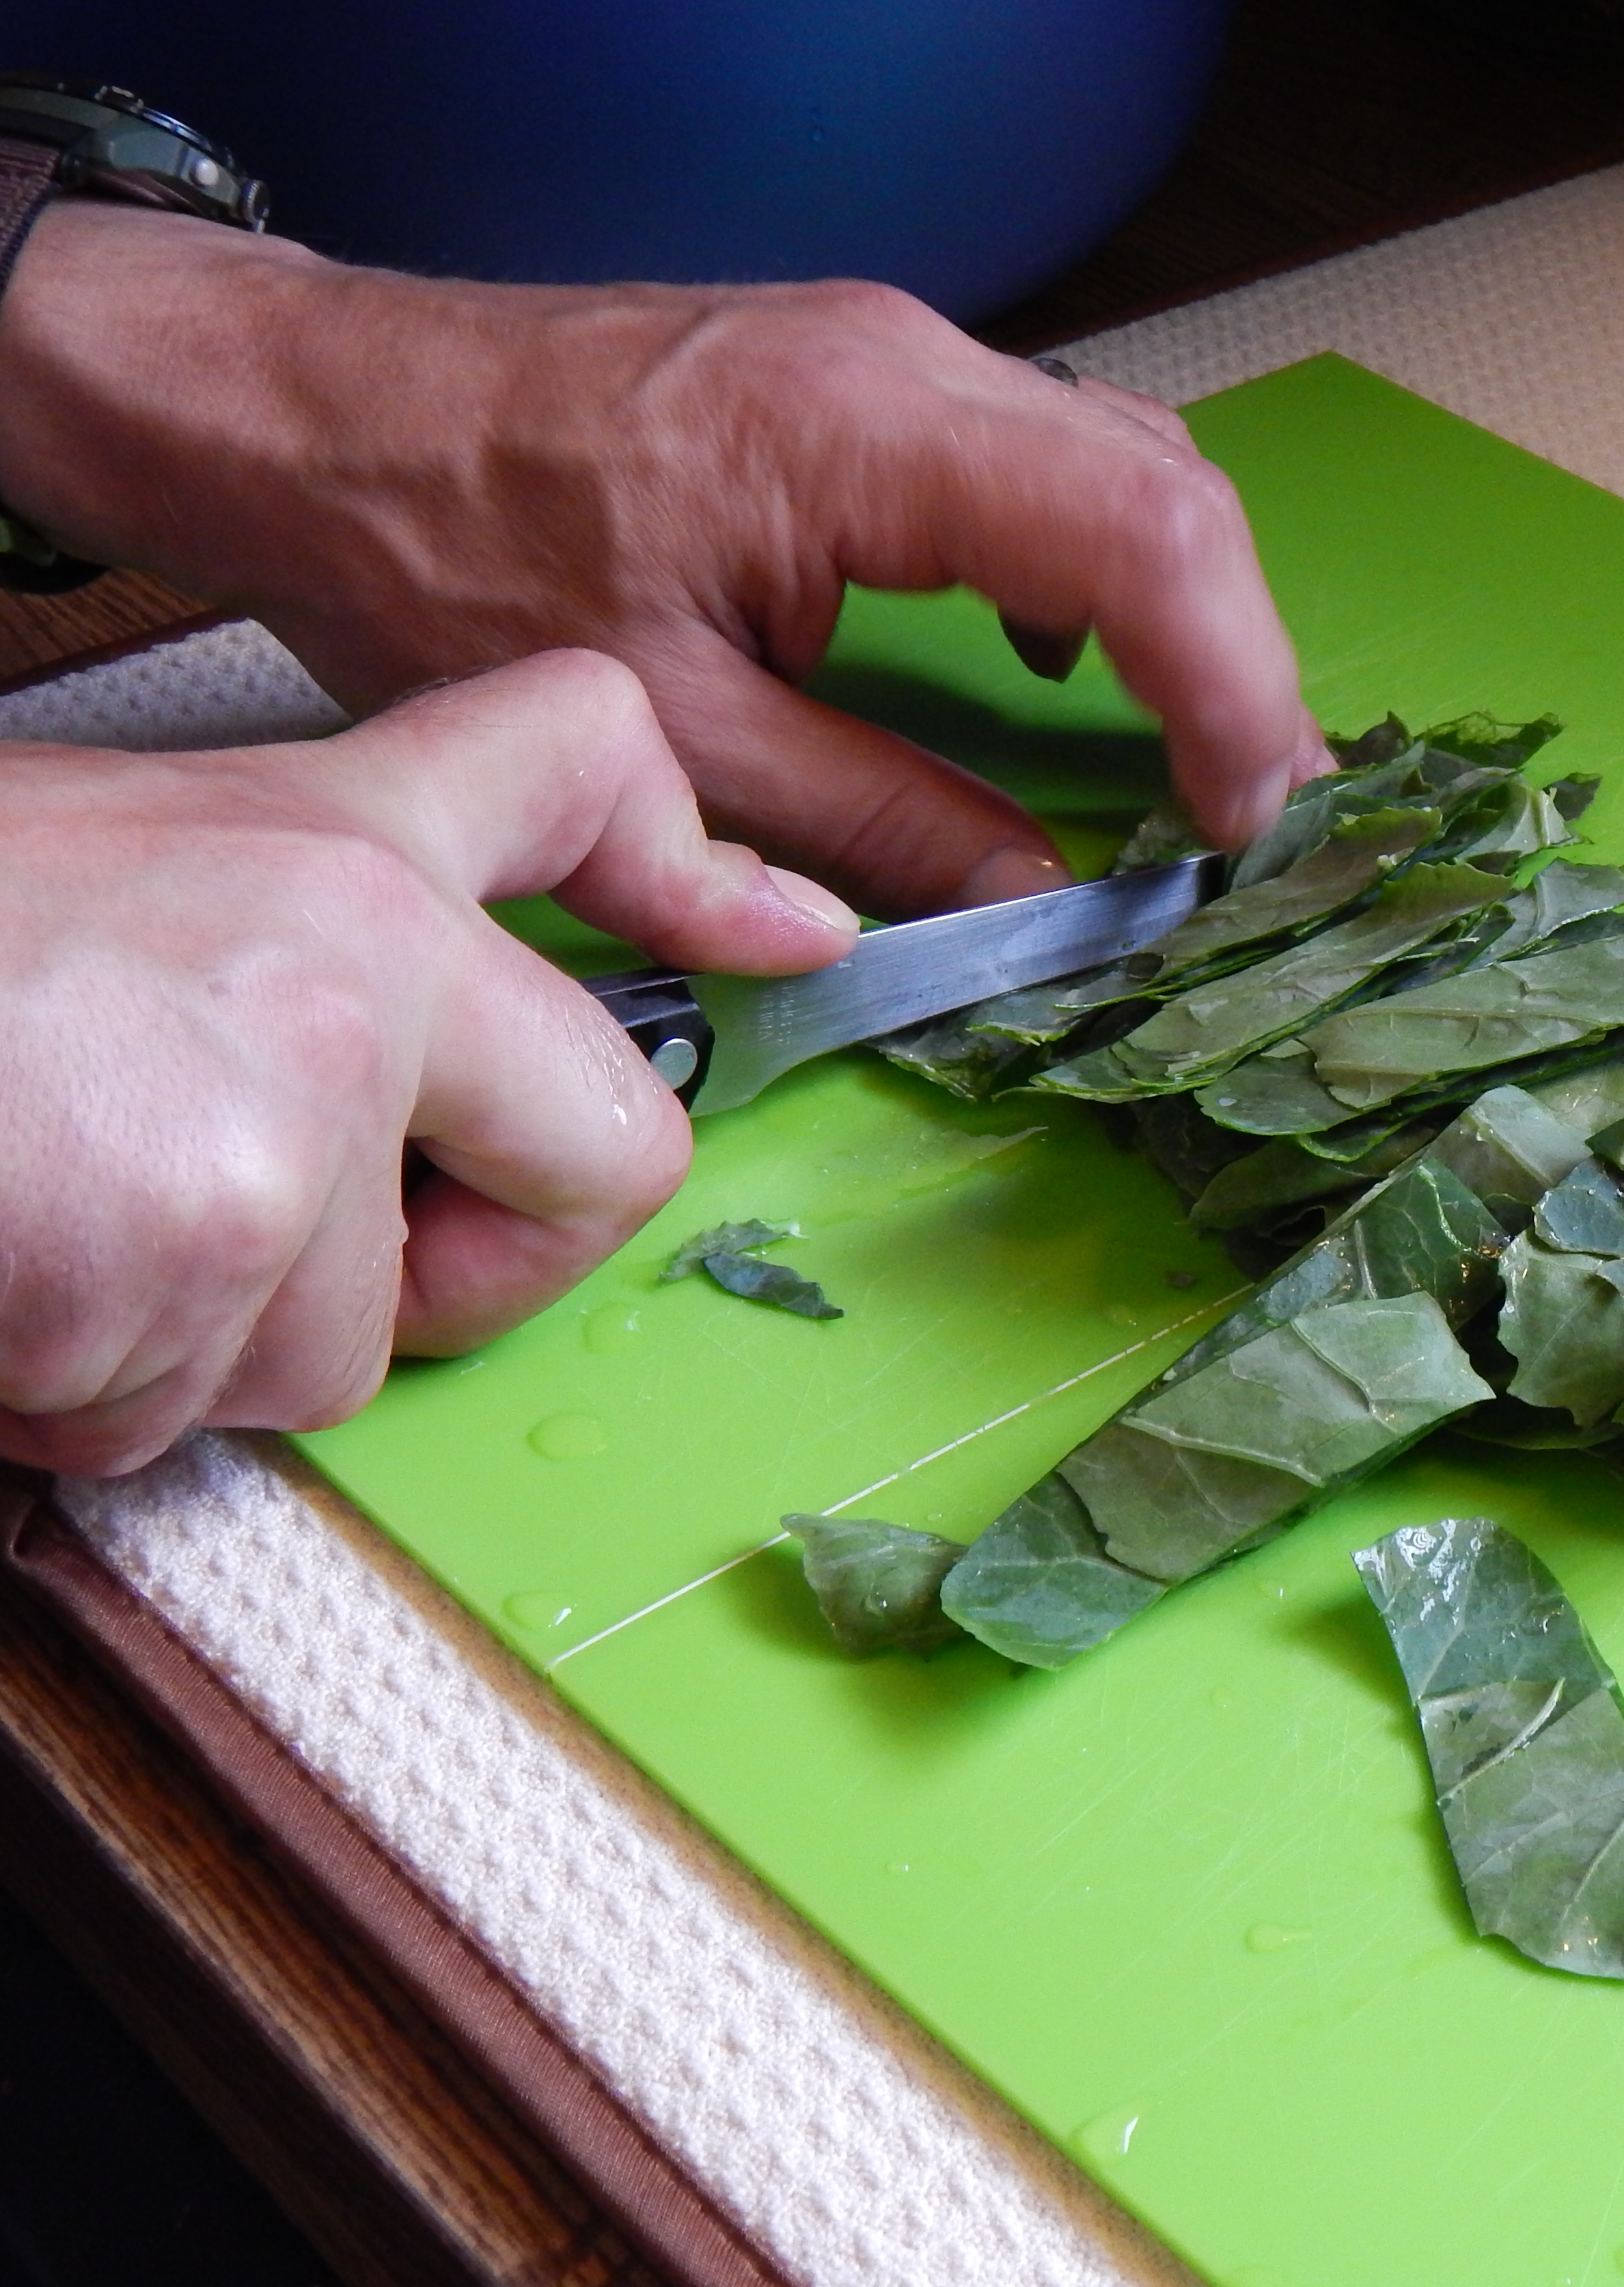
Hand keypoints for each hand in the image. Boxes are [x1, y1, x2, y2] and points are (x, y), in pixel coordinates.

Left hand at [0, 204, 1330, 916]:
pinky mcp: (860, 379)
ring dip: (1181, 612)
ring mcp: (889, 353)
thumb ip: (876, 820)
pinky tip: (1063, 665)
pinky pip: (1043, 457)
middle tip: (1249, 818)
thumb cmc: (446, 550)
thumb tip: (1034, 897)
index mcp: (865, 435)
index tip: (1248, 824)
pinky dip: (1099, 567)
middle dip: (1240, 662)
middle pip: (1168, 491)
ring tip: (1193, 759)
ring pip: (1123, 465)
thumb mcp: (671, 733)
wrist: (308, 413)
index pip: (1144, 538)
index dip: (1235, 689)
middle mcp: (906, 363)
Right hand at [0, 650, 853, 1475]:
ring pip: (330, 1349)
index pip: (588, 758)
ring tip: (20, 1212)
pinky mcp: (185, 1249)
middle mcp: (350, 949)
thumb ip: (274, 936)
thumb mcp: (99, 865)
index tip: (776, 932)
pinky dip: (53, 1392)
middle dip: (460, 1268)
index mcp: (325, 836)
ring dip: (169, 1342)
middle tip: (264, 1234)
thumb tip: (387, 1081)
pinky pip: (164, 1419)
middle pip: (604, 1166)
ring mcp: (282, 1106)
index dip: (700, 863)